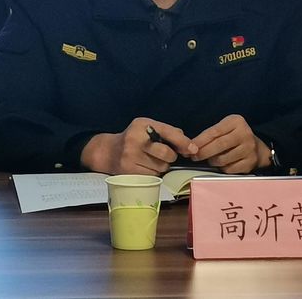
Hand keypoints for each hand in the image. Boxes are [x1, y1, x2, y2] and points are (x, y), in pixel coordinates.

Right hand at [80, 117, 197, 174]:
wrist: (108, 152)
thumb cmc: (134, 139)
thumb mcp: (147, 128)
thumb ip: (167, 132)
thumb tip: (188, 144)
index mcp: (142, 124)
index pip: (168, 132)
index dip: (183, 142)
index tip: (193, 149)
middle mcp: (135, 139)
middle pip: (166, 153)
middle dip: (171, 156)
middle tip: (165, 155)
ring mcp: (130, 156)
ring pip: (161, 167)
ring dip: (161, 166)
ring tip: (151, 160)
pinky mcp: (128, 171)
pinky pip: (152, 176)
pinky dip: (153, 173)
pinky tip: (145, 167)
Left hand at [190, 114, 270, 173]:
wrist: (257, 149)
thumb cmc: (234, 137)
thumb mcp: (225, 128)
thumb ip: (211, 135)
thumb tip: (192, 146)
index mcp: (236, 122)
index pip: (214, 132)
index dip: (200, 140)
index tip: (190, 147)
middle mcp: (245, 134)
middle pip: (219, 145)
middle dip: (203, 152)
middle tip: (194, 156)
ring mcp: (249, 149)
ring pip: (223, 159)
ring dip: (212, 161)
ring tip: (210, 159)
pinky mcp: (250, 163)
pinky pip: (229, 169)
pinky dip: (222, 168)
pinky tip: (222, 164)